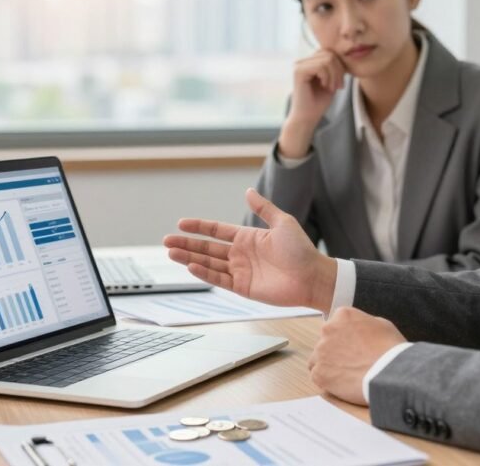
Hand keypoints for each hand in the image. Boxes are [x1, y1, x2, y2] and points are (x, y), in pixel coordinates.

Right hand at [164, 188, 337, 311]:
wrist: (313, 277)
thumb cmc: (301, 250)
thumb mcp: (283, 222)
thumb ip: (263, 208)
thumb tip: (248, 191)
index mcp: (248, 237)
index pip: (217, 231)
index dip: (199, 227)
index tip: (181, 223)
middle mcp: (241, 254)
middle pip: (207, 248)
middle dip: (187, 244)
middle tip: (166, 241)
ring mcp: (241, 271)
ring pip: (209, 263)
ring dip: (189, 257)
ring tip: (171, 253)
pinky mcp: (243, 288)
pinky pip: (219, 279)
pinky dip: (204, 273)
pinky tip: (190, 265)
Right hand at [279, 49, 346, 158]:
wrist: (307, 118)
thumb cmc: (319, 102)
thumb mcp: (332, 81)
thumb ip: (335, 67)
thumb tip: (345, 54)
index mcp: (309, 62)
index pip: (330, 52)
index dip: (340, 66)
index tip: (340, 84)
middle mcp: (302, 61)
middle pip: (330, 54)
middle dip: (339, 71)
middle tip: (338, 87)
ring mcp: (299, 65)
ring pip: (327, 59)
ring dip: (334, 75)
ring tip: (331, 88)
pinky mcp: (298, 71)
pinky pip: (321, 66)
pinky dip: (327, 77)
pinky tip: (325, 87)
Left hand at [308, 307, 407, 405]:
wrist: (389, 374)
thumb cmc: (390, 350)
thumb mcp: (381, 325)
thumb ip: (363, 323)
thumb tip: (359, 328)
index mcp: (343, 315)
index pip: (336, 324)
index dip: (345, 337)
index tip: (352, 346)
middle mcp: (328, 330)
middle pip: (326, 341)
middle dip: (335, 351)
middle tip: (351, 362)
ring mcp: (321, 351)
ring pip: (318, 359)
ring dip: (329, 365)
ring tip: (348, 374)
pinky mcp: (319, 372)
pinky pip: (318, 376)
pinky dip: (328, 381)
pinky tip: (344, 383)